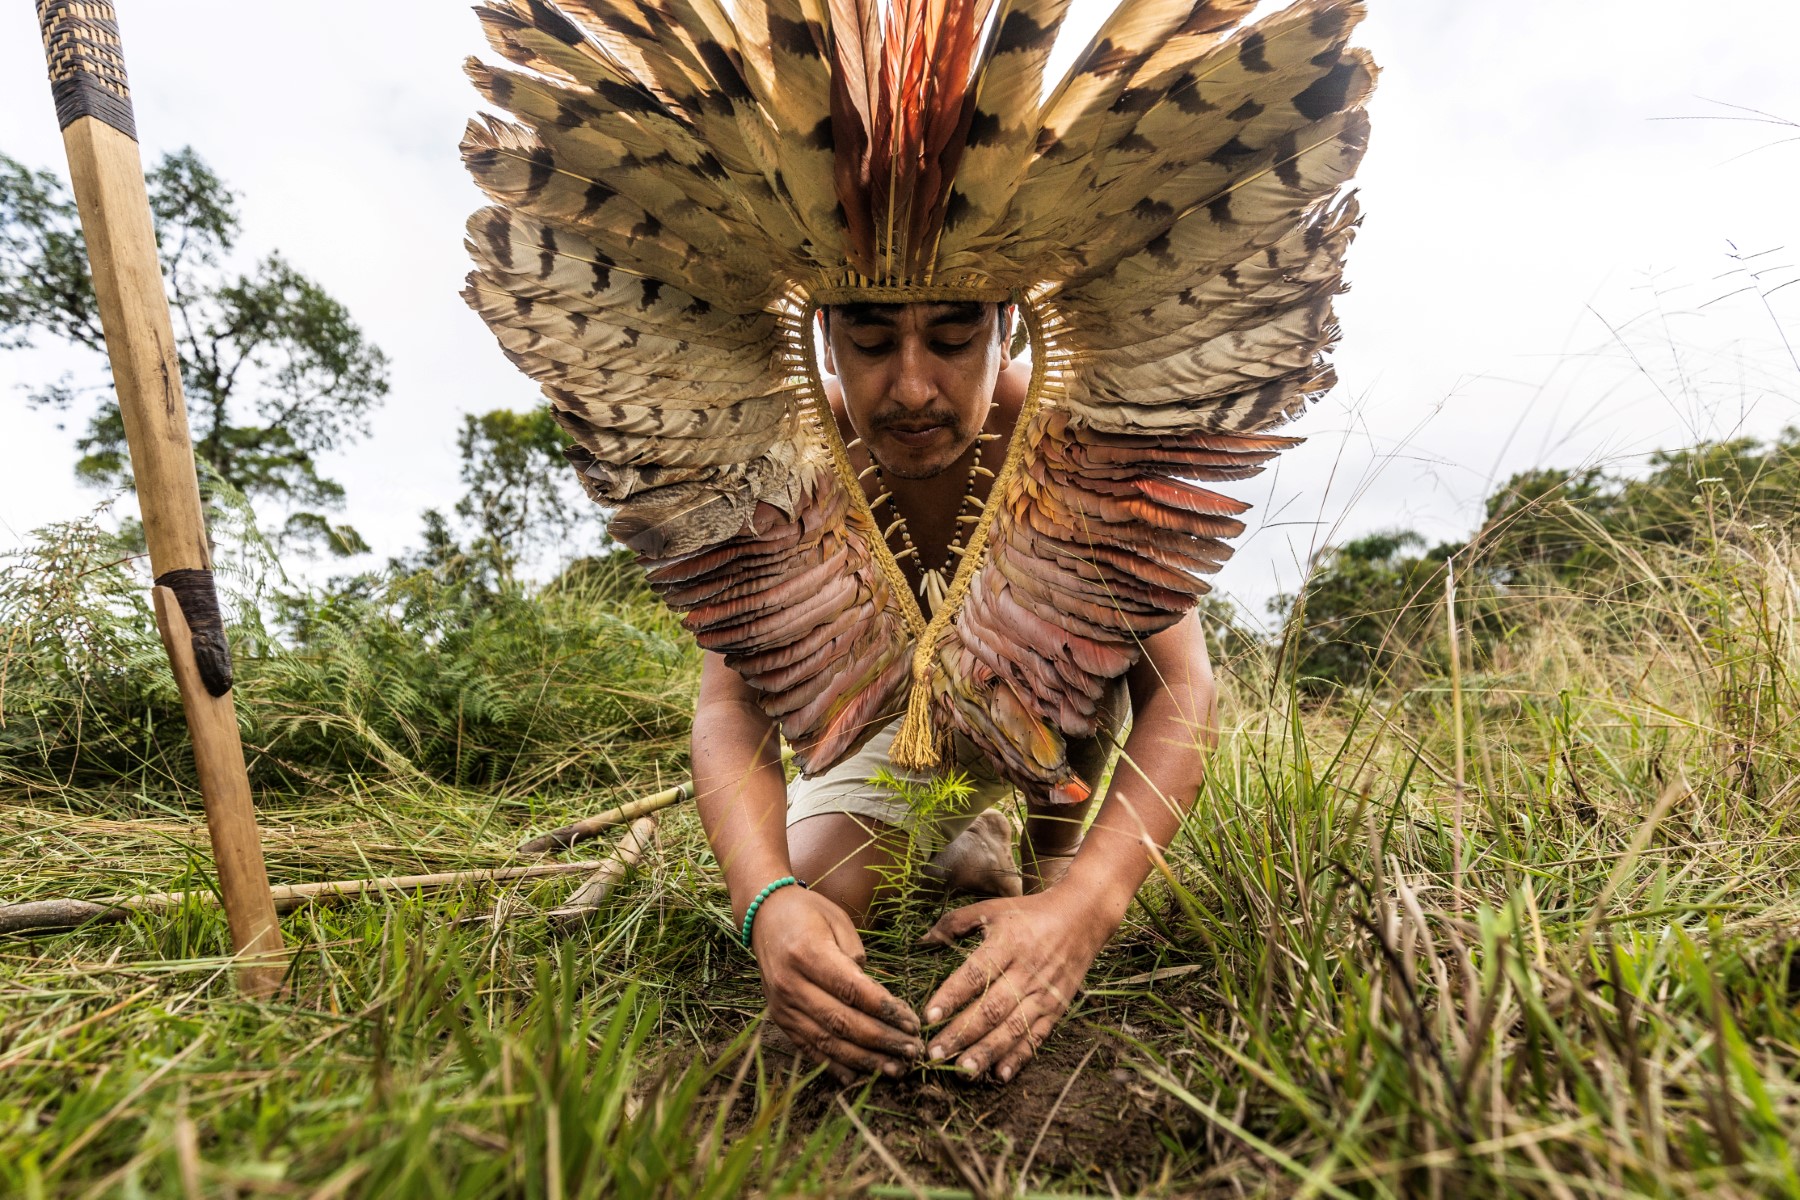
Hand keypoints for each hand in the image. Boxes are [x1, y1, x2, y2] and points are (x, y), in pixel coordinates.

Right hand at [750, 884, 923, 1082]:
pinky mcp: (780, 1019)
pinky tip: (858, 1077)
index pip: (852, 990)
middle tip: (912, 1051)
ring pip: (827, 1042)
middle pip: (842, 1021)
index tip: (912, 1023)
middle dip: (882, 1041)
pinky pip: (809, 1048)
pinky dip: (835, 1066)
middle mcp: (791, 984)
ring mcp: (782, 1006)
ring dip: (865, 1060)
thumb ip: (857, 958)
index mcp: (807, 953)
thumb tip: (876, 997)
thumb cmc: (809, 914)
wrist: (764, 917)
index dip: (885, 1010)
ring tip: (896, 1069)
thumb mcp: (838, 921)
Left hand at [918, 890, 1113, 1082]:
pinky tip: (999, 1075)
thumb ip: (955, 923)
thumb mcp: (992, 910)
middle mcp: (1027, 971)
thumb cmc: (1028, 914)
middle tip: (935, 1053)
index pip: (975, 974)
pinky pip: (1037, 1037)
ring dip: (987, 1052)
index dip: (951, 996)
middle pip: (991, 1008)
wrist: (1081, 918)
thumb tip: (923, 940)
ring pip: (1013, 1028)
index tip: (928, 1017)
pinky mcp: (1057, 1008)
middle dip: (962, 1033)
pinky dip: (1019, 1058)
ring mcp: (1044, 993)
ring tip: (963, 1071)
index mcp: (1008, 943)